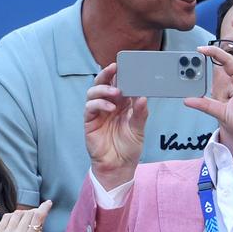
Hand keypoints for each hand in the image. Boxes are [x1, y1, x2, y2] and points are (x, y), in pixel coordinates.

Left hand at [0, 201, 69, 231]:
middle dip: (36, 212)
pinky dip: (13, 216)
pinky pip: (6, 218)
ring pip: (17, 214)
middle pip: (28, 214)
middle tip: (40, 215)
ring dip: (25, 213)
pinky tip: (18, 220)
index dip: (44, 207)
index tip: (49, 203)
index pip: (38, 217)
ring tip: (30, 219)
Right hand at [85, 63, 147, 188]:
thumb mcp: (139, 129)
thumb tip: (142, 97)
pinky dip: (99, 103)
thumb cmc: (128, 148)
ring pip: (93, 92)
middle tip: (115, 67)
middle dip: (107, 74)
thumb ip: (140, 113)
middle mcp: (108, 105)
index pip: (119, 84)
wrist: (118, 166)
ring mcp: (98, 112)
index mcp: (121, 104)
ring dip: (103, 89)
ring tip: (116, 92)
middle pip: (103, 83)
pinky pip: (90, 107)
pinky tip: (110, 108)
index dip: (121, 74)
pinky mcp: (90, 121)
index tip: (127, 64)